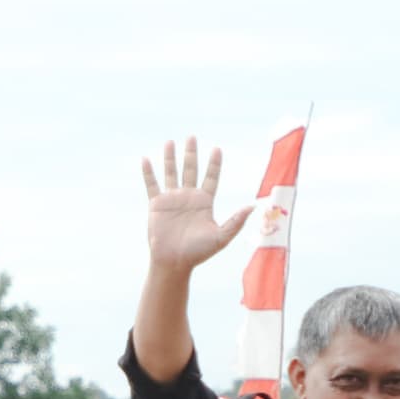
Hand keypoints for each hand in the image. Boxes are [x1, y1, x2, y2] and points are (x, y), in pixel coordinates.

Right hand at [138, 137, 247, 272]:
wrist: (174, 262)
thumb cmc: (198, 253)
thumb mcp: (221, 237)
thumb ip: (236, 222)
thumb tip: (253, 207)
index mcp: (204, 202)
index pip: (211, 177)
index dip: (214, 163)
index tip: (217, 149)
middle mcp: (188, 197)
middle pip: (190, 169)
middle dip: (191, 153)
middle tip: (192, 136)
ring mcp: (172, 199)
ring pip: (171, 173)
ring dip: (170, 157)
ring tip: (170, 141)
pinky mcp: (156, 204)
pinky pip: (151, 184)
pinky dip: (148, 172)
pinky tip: (146, 159)